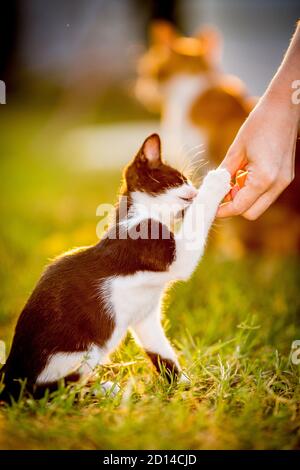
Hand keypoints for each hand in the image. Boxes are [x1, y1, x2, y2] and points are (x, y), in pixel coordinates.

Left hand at [217, 91, 298, 218]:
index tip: (210, 205)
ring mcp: (284, 182)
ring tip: (234, 178)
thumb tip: (212, 189)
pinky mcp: (285, 177)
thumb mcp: (236, 149)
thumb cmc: (260, 123)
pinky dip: (253, 190)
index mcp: (263, 179)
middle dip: (234, 207)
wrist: (285, 107)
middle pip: (251, 213)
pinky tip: (246, 173)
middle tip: (221, 192)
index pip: (239, 207)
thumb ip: (224, 173)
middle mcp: (277, 185)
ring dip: (244, 198)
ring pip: (259, 205)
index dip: (222, 210)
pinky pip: (266, 194)